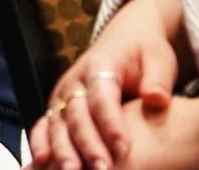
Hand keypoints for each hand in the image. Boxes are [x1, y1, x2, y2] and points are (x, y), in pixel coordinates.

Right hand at [28, 0, 188, 168]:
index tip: (124, 149)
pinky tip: (41, 163)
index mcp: (101, 65)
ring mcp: (63, 95)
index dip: (111, 124)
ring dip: (64, 150)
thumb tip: (156, 98)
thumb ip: (158, 78)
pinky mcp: (57, 108)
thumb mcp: (159, 59)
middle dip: (87, 144)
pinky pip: (43, 127)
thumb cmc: (145, 54)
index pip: (103, 97)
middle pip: (78, 115)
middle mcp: (75, 80)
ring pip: (58, 124)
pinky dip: (40, 144)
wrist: (126, 41)